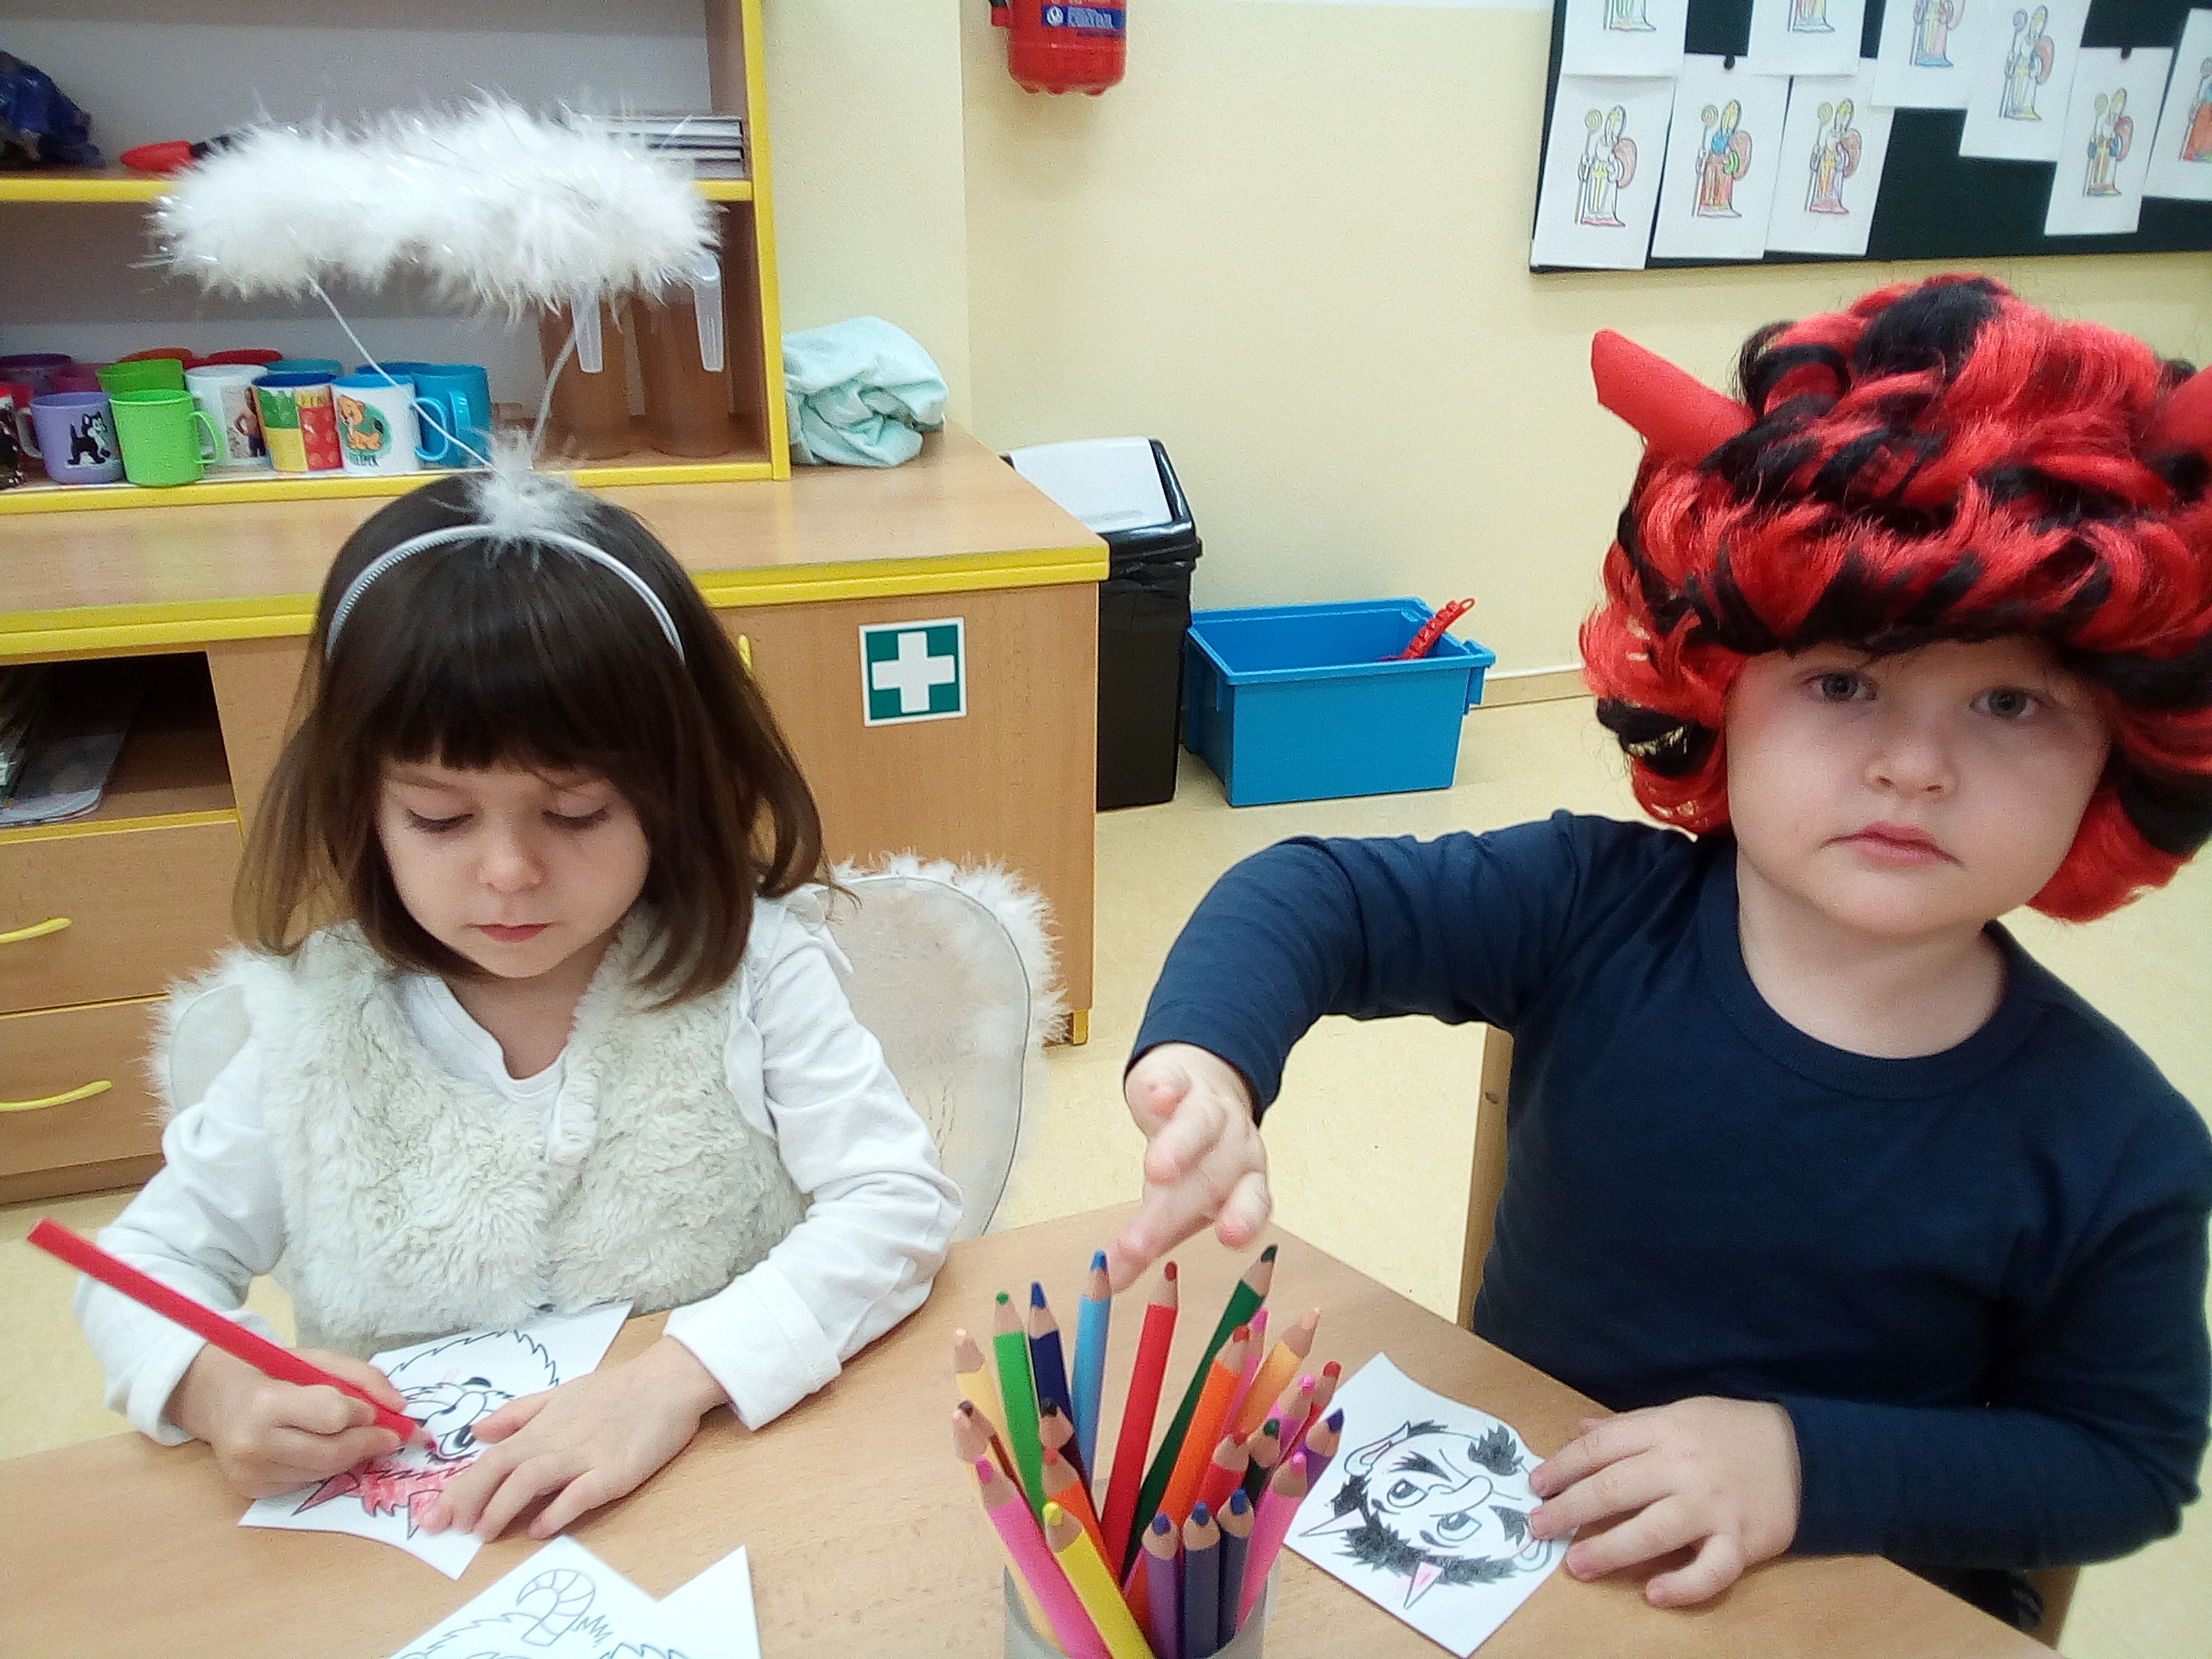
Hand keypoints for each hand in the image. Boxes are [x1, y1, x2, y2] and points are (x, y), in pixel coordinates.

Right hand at [168, 1343, 406, 1498]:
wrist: (217, 1398)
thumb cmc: (273, 1372)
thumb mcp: (317, 1359)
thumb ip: (363, 1377)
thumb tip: (401, 1408)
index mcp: (265, 1403)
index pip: (333, 1416)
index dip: (361, 1413)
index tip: (373, 1409)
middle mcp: (253, 1444)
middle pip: (333, 1453)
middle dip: (370, 1443)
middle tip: (395, 1435)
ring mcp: (250, 1473)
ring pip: (324, 1472)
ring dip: (352, 1456)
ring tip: (364, 1439)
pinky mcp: (252, 1491)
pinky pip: (307, 1482)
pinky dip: (326, 1467)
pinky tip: (325, 1448)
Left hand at [426, 1336, 726, 1541]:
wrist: (666, 1382)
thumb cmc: (614, 1391)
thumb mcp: (559, 1394)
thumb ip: (517, 1414)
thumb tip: (475, 1432)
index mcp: (541, 1426)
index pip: (489, 1458)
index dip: (459, 1486)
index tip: (432, 1515)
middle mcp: (555, 1441)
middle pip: (501, 1470)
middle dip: (467, 1500)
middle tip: (445, 1530)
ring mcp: (585, 1457)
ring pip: (531, 1480)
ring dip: (502, 1507)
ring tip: (484, 1534)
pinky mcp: (615, 1471)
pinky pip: (579, 1493)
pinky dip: (557, 1511)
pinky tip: (540, 1529)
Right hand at [1106, 1043, 1269, 1292]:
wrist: (1196, 1088)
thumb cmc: (1191, 1162)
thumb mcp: (1174, 1206)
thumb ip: (1145, 1244)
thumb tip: (1104, 1284)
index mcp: (1242, 1184)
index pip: (1250, 1206)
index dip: (1243, 1220)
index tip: (1229, 1239)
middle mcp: (1233, 1148)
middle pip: (1209, 1179)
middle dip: (1172, 1214)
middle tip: (1136, 1246)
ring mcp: (1209, 1111)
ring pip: (1201, 1128)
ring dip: (1181, 1148)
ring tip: (1157, 1171)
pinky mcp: (1180, 1081)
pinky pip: (1177, 1083)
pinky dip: (1168, 1090)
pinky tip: (1157, 1098)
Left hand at [1527, 1398, 1800, 1606]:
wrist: (1804, 1451)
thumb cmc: (1730, 1431)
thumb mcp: (1677, 1413)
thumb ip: (1627, 1426)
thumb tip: (1577, 1431)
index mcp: (1664, 1431)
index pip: (1600, 1448)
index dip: (1563, 1467)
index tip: (1536, 1486)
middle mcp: (1683, 1467)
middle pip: (1615, 1489)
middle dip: (1570, 1509)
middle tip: (1538, 1528)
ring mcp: (1712, 1506)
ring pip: (1652, 1531)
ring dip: (1609, 1550)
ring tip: (1576, 1564)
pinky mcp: (1742, 1540)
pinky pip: (1710, 1569)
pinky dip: (1681, 1585)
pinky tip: (1652, 1594)